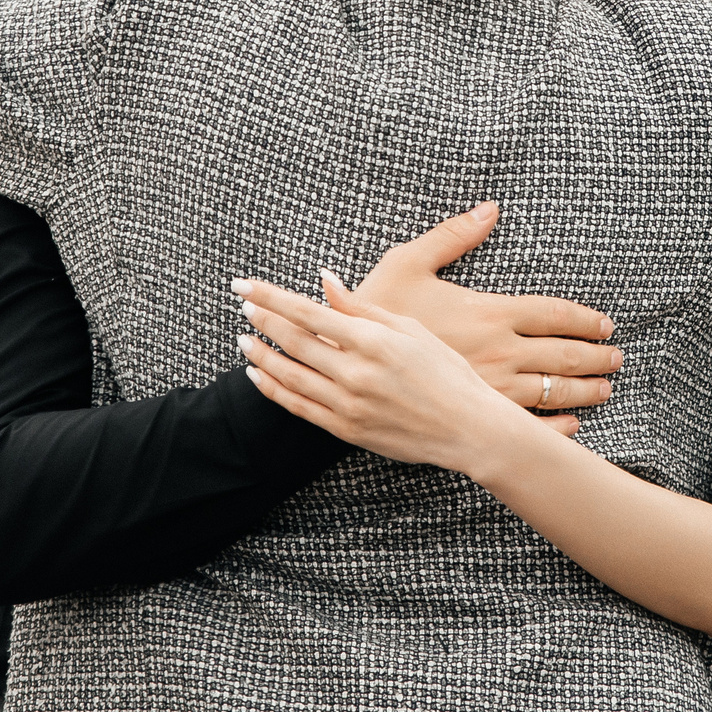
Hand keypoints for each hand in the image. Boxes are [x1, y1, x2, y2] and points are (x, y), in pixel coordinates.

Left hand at [233, 273, 579, 471]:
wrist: (468, 428)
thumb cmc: (446, 371)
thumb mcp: (409, 329)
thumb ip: (362, 307)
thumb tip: (325, 281)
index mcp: (372, 340)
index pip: (307, 311)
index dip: (270, 296)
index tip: (244, 284)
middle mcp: (355, 372)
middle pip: (292, 341)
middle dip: (262, 319)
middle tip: (243, 304)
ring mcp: (348, 404)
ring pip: (288, 376)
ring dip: (261, 355)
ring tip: (244, 338)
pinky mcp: (346, 429)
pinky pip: (298, 407)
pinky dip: (273, 389)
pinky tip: (259, 375)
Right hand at [354, 203, 620, 409]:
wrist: (345, 366)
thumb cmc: (376, 311)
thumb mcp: (408, 262)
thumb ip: (453, 236)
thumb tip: (489, 208)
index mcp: (488, 313)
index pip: (553, 314)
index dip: (584, 320)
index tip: (605, 324)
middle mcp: (498, 353)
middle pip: (564, 357)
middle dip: (595, 357)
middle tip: (615, 358)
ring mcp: (490, 388)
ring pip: (552, 393)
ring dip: (584, 392)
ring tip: (604, 389)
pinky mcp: (475, 414)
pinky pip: (527, 424)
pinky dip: (556, 426)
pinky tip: (572, 425)